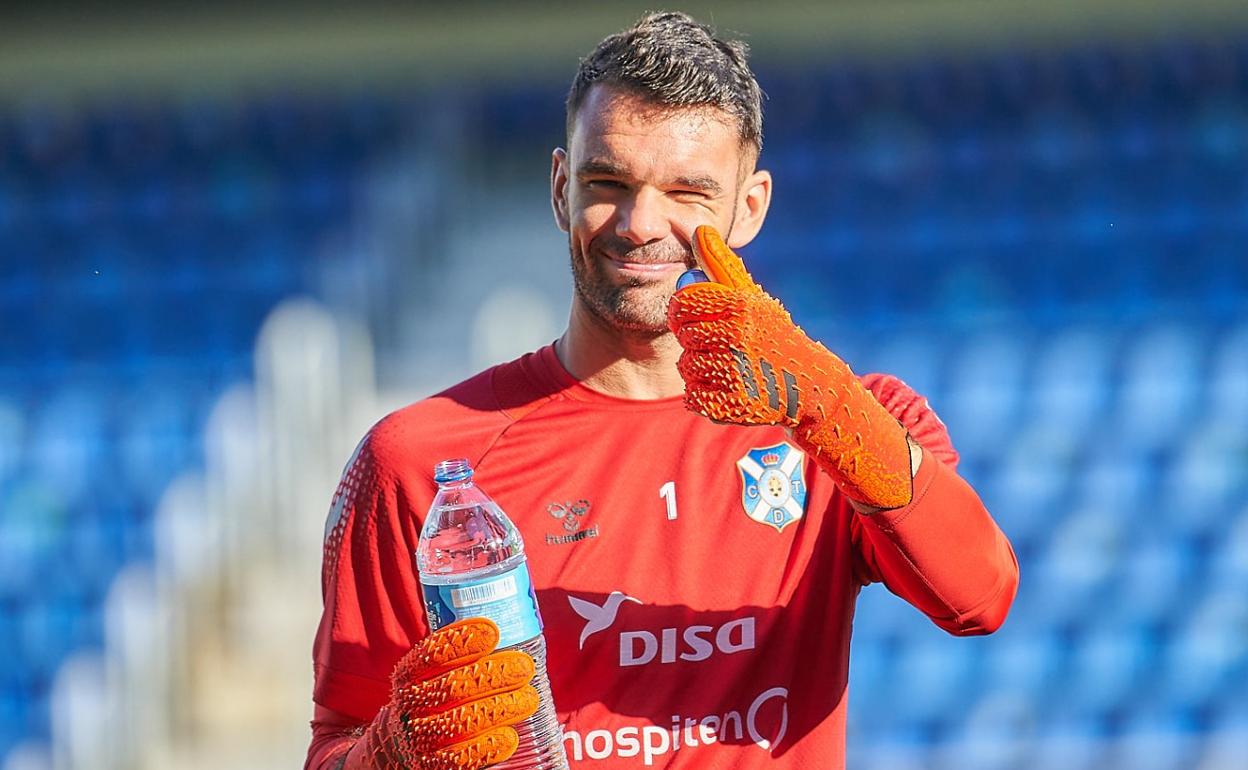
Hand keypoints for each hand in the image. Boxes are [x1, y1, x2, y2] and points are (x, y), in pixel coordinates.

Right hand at [345, 618, 538, 769]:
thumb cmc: (431, 699)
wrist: (401, 745)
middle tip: (524, 667)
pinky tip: (509, 736)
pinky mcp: (432, 766)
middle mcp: (409, 706)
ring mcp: (419, 739)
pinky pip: (460, 758)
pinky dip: (487, 747)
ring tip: (528, 698)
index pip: (431, 654)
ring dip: (499, 708)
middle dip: (493, 675)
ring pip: (460, 722)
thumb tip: (509, 627)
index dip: (462, 641)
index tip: (493, 631)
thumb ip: (458, 655)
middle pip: (452, 688)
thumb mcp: (431, 674)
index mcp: (407, 676)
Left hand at [666, 226, 912, 508]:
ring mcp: (735, 373)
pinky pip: (692, 396)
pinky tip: (728, 388)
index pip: (684, 303)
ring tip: (730, 367)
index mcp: (741, 306)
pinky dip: (704, 395)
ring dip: (700, 369)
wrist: (809, 384)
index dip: (684, 311)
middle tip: (722, 345)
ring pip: (686, 367)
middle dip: (697, 341)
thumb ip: (720, 263)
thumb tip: (699, 229)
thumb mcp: (752, 295)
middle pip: (684, 336)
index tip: (695, 316)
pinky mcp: (731, 405)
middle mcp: (738, 338)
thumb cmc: (773, 333)